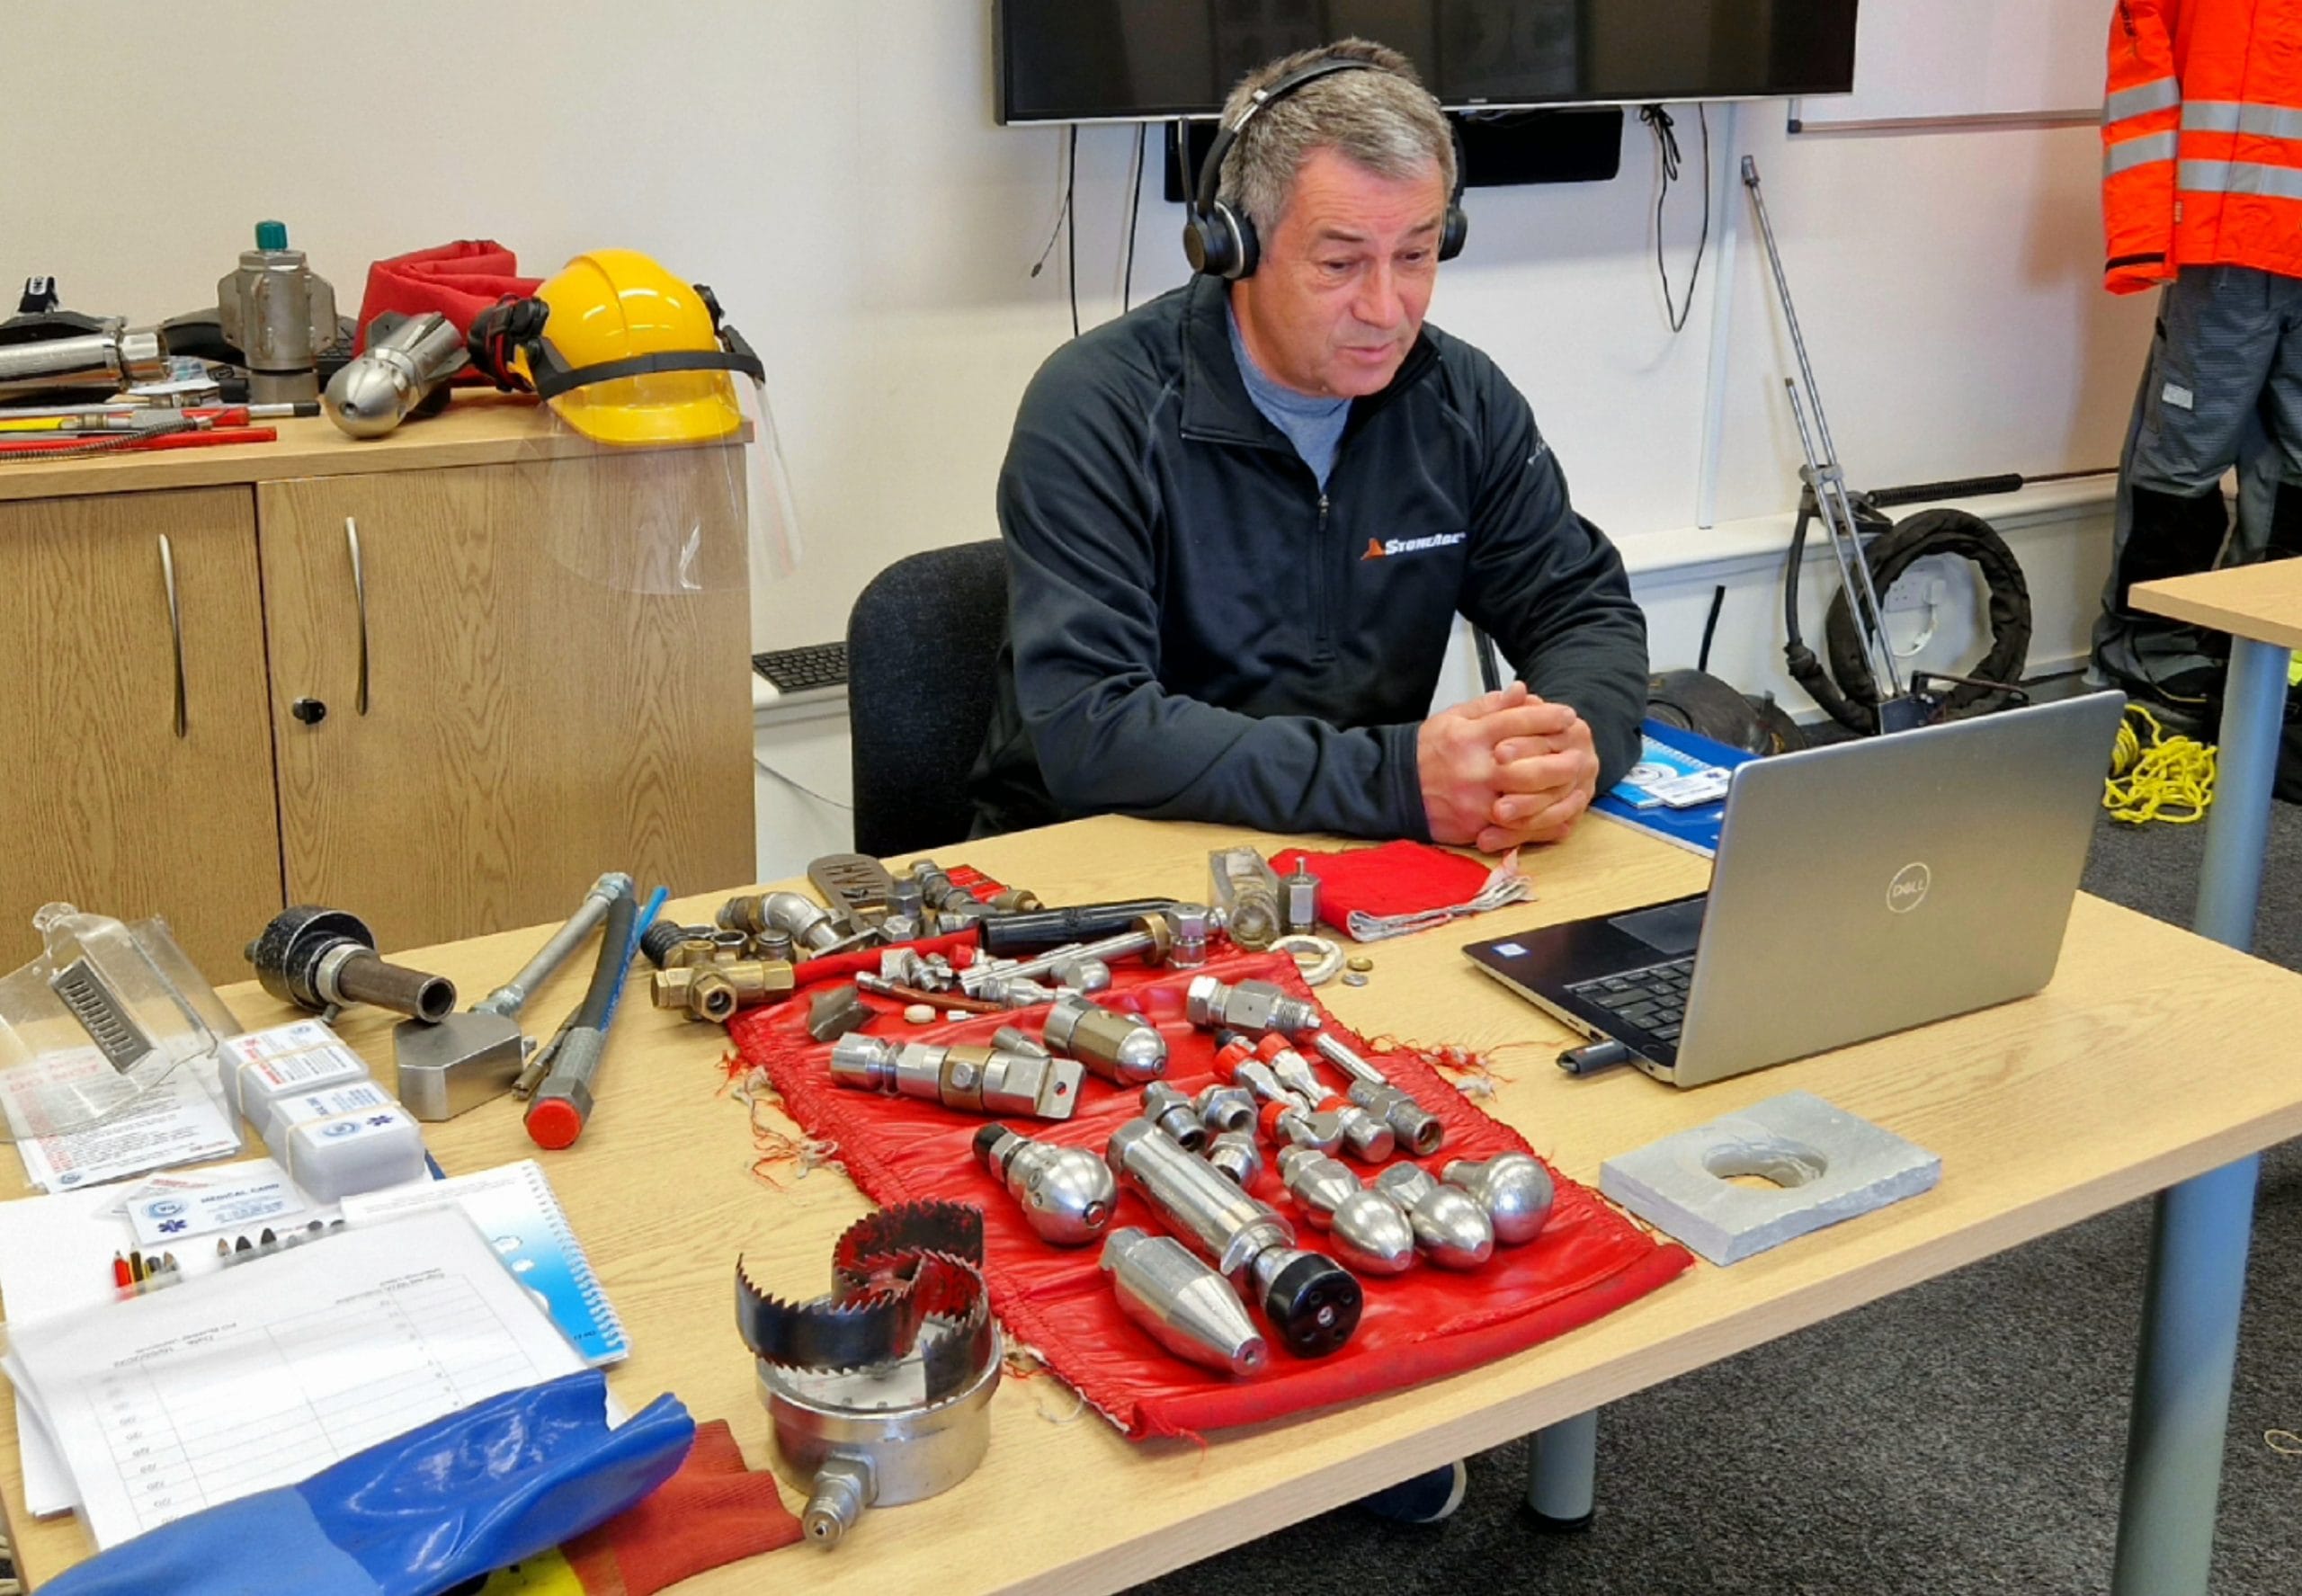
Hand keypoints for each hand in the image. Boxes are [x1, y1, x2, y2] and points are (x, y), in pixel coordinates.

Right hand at [1417, 683, 1592, 847]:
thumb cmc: (1428, 751)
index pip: (1516, 722)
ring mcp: (1475, 801)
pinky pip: (1516, 826)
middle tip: (1580, 750)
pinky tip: (1559, 812)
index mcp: (1469, 736)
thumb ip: (1490, 707)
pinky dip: (1541, 821)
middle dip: (1559, 755)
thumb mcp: (1453, 718)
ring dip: (1555, 790)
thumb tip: (1523, 691)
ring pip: (1527, 797)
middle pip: (1528, 762)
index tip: (1567, 715)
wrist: (1394, 788)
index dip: (1547, 717)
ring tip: (1574, 781)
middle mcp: (1474, 768)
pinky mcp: (1475, 826)